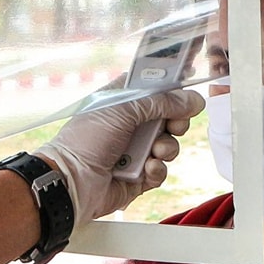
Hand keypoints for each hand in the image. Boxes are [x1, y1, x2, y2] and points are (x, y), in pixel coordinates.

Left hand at [34, 88, 203, 222]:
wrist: (70, 182)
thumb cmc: (85, 141)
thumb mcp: (122, 110)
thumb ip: (160, 102)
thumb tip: (192, 99)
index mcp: (119, 102)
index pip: (150, 87)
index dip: (169, 84)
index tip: (187, 81)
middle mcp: (127, 125)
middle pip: (166, 116)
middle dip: (176, 120)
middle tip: (175, 124)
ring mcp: (133, 151)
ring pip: (167, 144)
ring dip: (166, 147)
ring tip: (154, 151)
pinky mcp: (137, 177)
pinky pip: (160, 170)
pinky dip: (157, 169)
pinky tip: (146, 168)